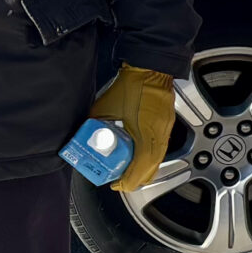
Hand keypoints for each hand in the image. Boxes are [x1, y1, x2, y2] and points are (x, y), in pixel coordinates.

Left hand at [88, 66, 176, 194]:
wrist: (150, 68)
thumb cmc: (130, 85)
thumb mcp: (105, 107)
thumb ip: (96, 125)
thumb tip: (84, 137)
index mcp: (146, 132)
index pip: (141, 166)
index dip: (128, 179)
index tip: (117, 184)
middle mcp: (159, 134)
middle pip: (152, 168)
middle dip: (136, 179)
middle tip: (120, 182)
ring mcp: (166, 130)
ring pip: (158, 160)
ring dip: (143, 170)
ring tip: (128, 172)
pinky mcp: (167, 125)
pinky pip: (161, 150)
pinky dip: (150, 159)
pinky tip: (139, 157)